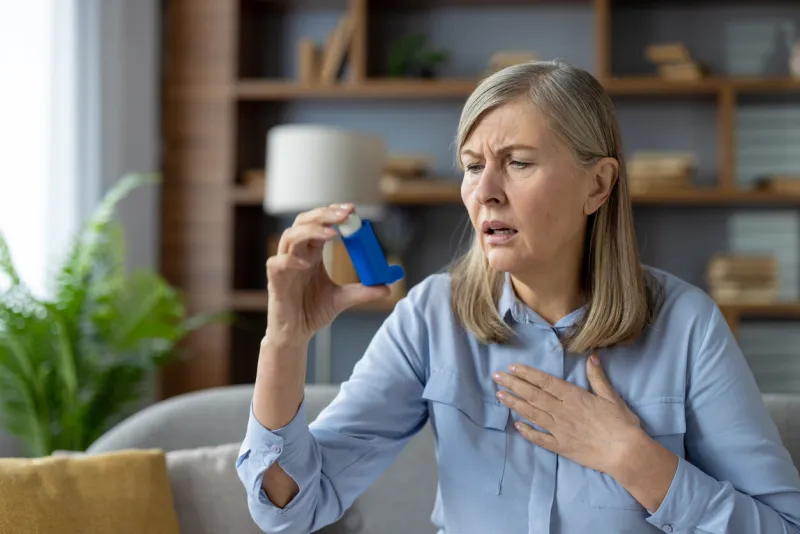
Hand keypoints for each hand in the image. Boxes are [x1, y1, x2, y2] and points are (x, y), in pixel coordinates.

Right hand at [266, 203, 389, 342]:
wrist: (295, 334)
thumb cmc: (312, 312)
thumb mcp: (342, 299)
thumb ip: (363, 292)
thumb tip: (388, 288)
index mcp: (312, 253)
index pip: (319, 223)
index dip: (333, 213)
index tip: (352, 210)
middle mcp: (297, 254)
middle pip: (304, 221)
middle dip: (324, 214)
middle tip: (346, 214)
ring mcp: (284, 264)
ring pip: (290, 236)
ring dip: (311, 230)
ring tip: (332, 233)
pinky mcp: (275, 279)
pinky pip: (278, 262)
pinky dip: (291, 259)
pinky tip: (308, 264)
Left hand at [493, 354, 642, 475]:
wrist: (625, 453)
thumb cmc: (621, 424)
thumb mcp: (611, 397)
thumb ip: (597, 377)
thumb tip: (592, 357)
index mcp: (574, 396)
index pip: (545, 382)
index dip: (527, 374)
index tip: (512, 368)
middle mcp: (562, 411)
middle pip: (533, 395)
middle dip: (514, 385)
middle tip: (496, 377)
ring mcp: (559, 430)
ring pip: (532, 414)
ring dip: (514, 404)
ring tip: (499, 395)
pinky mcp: (561, 447)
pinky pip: (539, 438)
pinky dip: (527, 431)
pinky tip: (516, 425)